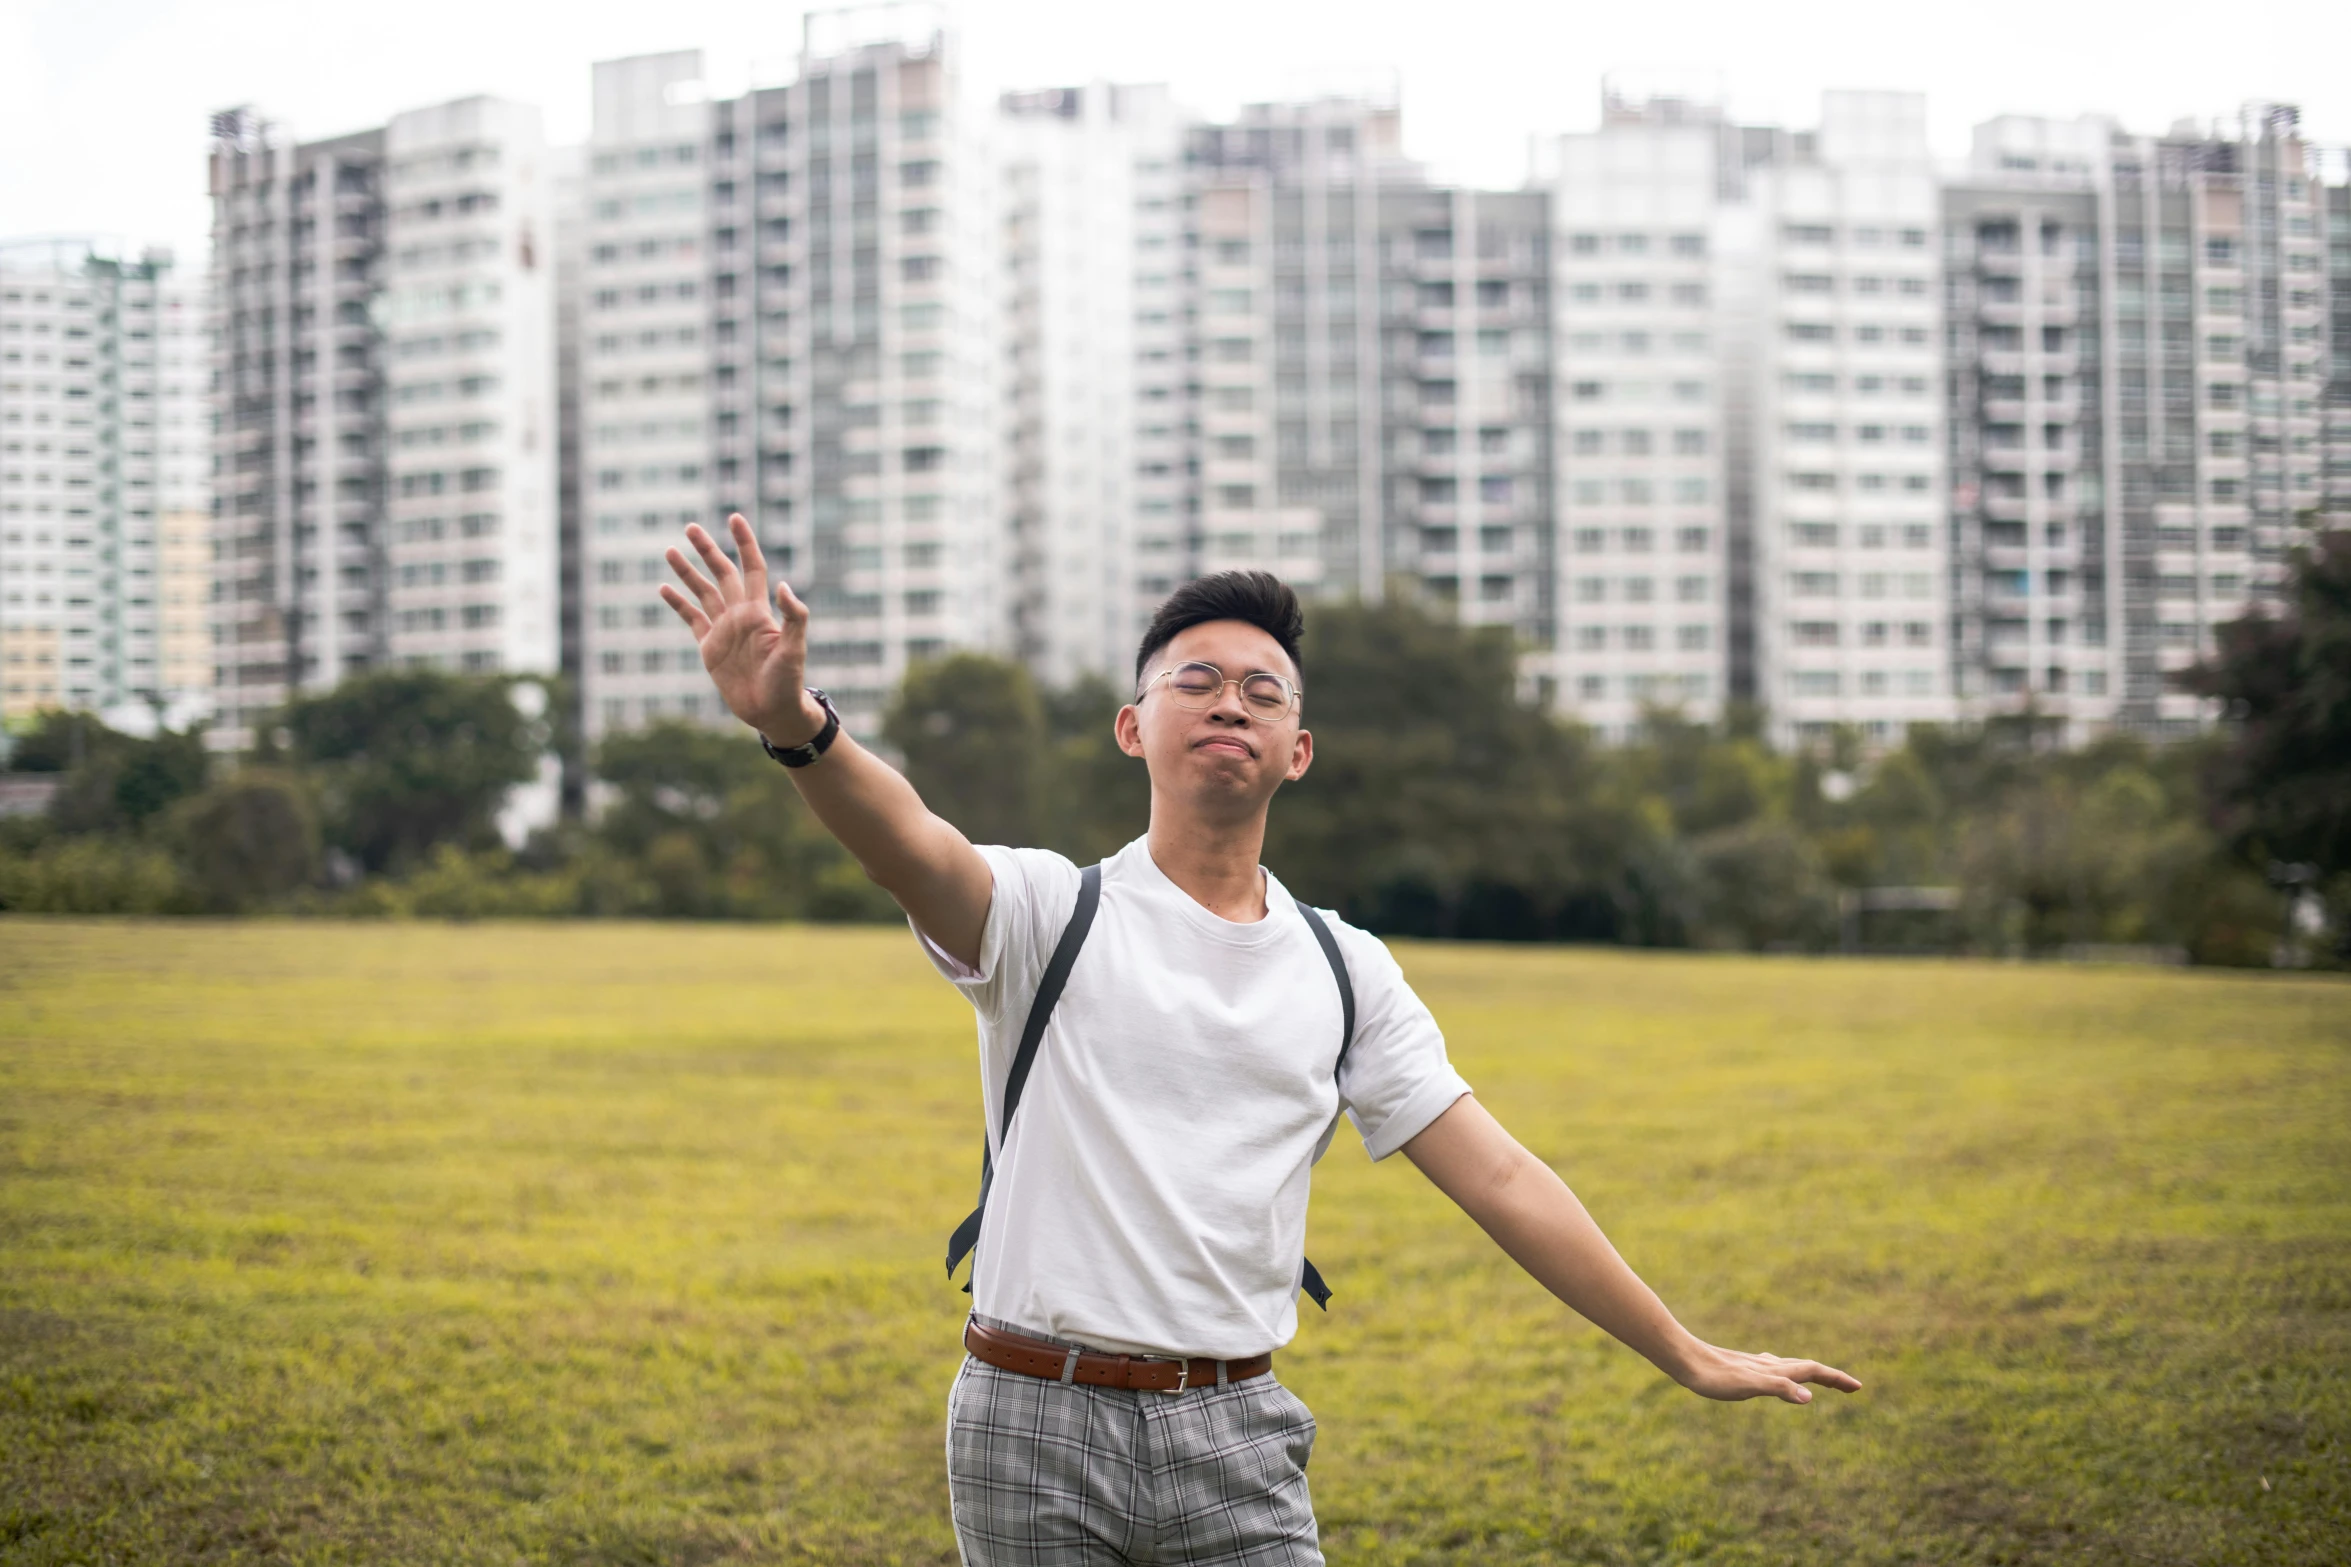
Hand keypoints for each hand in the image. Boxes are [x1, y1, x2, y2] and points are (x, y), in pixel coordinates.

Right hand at [658, 514, 823, 743]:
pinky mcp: (709, 648)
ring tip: (669, 550)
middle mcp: (740, 615)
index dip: (744, 543)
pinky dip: (678, 604)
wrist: (772, 711)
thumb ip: (793, 616)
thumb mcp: (795, 648)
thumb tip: (783, 584)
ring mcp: (723, 630)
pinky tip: (664, 588)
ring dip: (687, 572)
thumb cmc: (788, 681)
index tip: (734, 518)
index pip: (752, 567)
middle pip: (721, 573)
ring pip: (702, 592)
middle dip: (707, 550)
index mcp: (760, 611)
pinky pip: (691, 619)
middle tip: (690, 527)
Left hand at [1670, 1340, 1860, 1404]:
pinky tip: (1771, 1370)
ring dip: (1809, 1373)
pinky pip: (1770, 1368)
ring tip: (1819, 1378)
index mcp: (1774, 1370)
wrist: (1683, 1358)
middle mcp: (1767, 1364)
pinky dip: (1783, 1371)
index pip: (1813, 1371)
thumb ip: (1778, 1389)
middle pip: (1806, 1367)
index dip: (1836, 1379)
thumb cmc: (1713, 1376)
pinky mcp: (1740, 1367)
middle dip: (1829, 1377)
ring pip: (1789, 1366)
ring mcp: (1754, 1365)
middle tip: (1850, 1387)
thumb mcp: (1747, 1387)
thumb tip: (1809, 1397)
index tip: (1858, 1387)